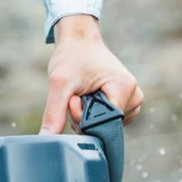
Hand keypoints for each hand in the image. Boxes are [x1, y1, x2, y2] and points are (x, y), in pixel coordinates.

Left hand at [40, 15, 143, 133]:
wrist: (79, 41)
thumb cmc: (72, 56)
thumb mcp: (59, 84)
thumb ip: (54, 114)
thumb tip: (46, 140)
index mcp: (125, 89)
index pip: (103, 124)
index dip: (82, 116)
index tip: (74, 96)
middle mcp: (135, 97)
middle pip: (103, 127)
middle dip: (82, 116)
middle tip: (76, 93)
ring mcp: (133, 102)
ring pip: (103, 127)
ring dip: (85, 116)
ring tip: (83, 92)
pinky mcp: (126, 105)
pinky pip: (105, 122)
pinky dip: (91, 115)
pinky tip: (89, 97)